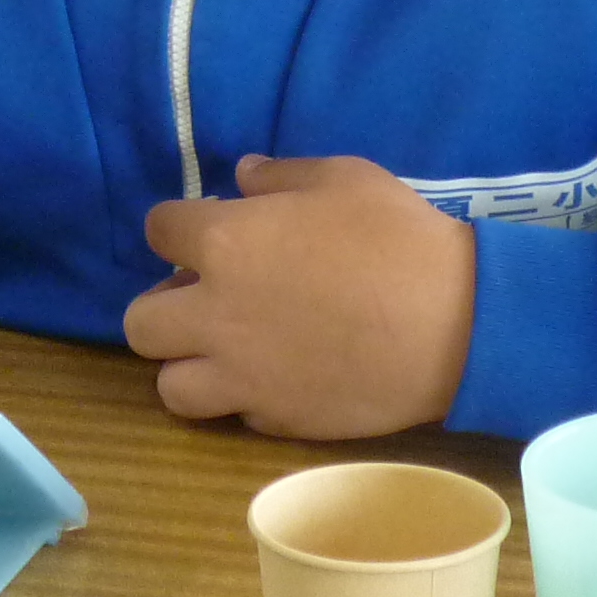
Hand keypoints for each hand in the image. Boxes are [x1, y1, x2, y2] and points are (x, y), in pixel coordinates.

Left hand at [125, 154, 476, 438]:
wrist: (456, 326)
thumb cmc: (397, 238)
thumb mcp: (343, 178)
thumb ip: (281, 175)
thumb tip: (243, 175)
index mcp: (224, 243)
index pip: (157, 230)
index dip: (178, 228)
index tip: (205, 231)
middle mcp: (215, 314)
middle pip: (141, 322)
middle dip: (165, 306)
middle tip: (207, 299)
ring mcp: (242, 376)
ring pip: (170, 386)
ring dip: (189, 365)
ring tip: (228, 351)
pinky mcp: (276, 420)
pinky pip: (234, 415)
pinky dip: (245, 399)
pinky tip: (278, 378)